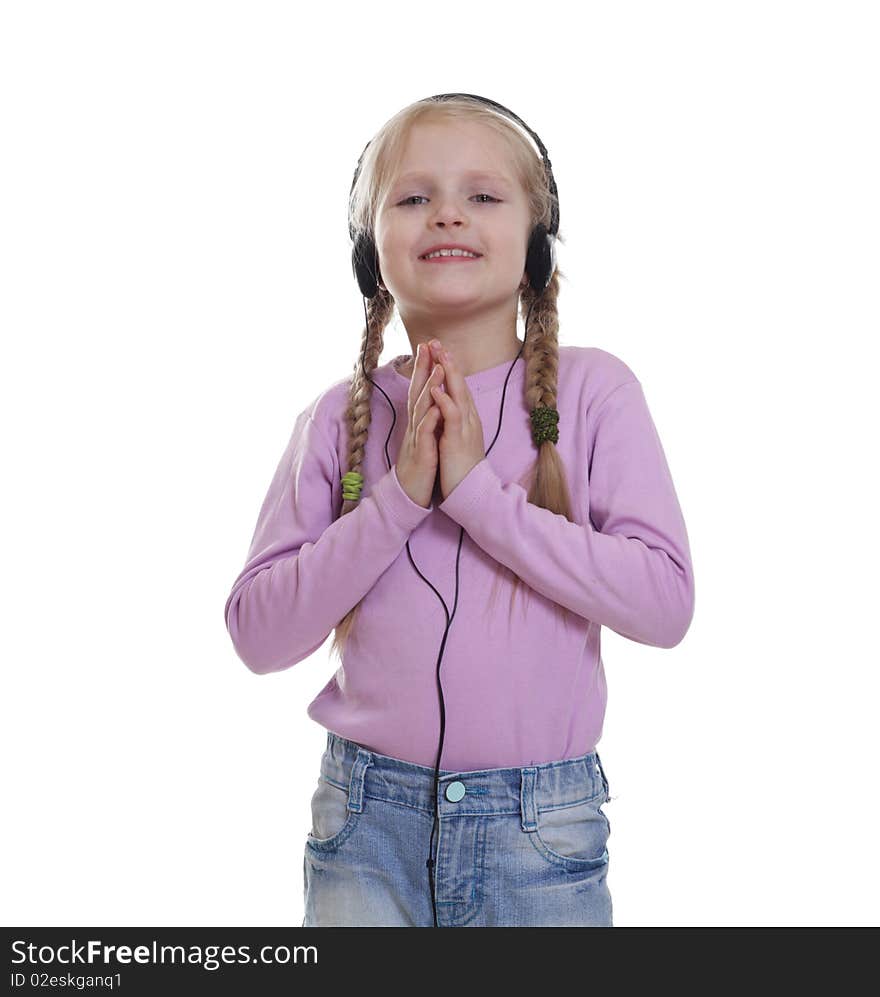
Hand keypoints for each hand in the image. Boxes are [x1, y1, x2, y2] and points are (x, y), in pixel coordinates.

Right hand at [394, 343, 443, 507]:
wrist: (409, 495)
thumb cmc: (419, 466)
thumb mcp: (423, 438)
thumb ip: (426, 418)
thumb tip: (432, 400)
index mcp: (418, 421)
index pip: (420, 389)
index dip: (424, 368)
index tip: (429, 347)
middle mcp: (414, 425)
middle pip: (417, 391)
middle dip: (422, 368)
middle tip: (427, 345)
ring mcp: (416, 438)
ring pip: (421, 409)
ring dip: (429, 388)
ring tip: (437, 368)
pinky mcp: (421, 453)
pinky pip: (425, 434)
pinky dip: (430, 419)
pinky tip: (436, 407)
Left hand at [427, 343, 486, 500]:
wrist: (470, 490)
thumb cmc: (461, 465)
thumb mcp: (457, 437)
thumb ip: (454, 420)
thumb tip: (448, 405)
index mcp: (467, 417)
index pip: (458, 387)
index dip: (448, 367)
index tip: (439, 350)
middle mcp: (469, 418)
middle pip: (459, 384)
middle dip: (448, 362)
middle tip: (437, 342)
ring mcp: (465, 428)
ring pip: (459, 395)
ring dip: (448, 374)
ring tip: (439, 355)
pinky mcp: (458, 439)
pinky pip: (452, 416)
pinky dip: (445, 401)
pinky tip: (437, 388)